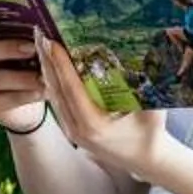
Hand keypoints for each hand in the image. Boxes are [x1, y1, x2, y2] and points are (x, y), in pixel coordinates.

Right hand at [0, 11, 48, 133]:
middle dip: (7, 48)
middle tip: (32, 47)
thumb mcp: (24, 48)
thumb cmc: (26, 65)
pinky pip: (9, 98)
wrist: (27, 103)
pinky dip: (29, 94)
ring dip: (22, 76)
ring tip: (44, 75)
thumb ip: (26, 35)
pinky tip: (45, 91)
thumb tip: (43, 25)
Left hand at [37, 39, 171, 182]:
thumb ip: (145, 83)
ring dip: (47, 69)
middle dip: (47, 60)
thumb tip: (142, 52)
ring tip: (41, 43)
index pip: (72, 89)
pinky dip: (53, 82)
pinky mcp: (72, 130)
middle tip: (39, 33)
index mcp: (95, 125)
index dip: (61, 64)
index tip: (52, 42)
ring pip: (54, 96)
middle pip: (56, 90)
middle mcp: (78, 130)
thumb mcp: (152, 106)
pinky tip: (50, 64)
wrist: (147, 160)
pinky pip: (58, 103)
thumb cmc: (152, 132)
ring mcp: (72, 132)